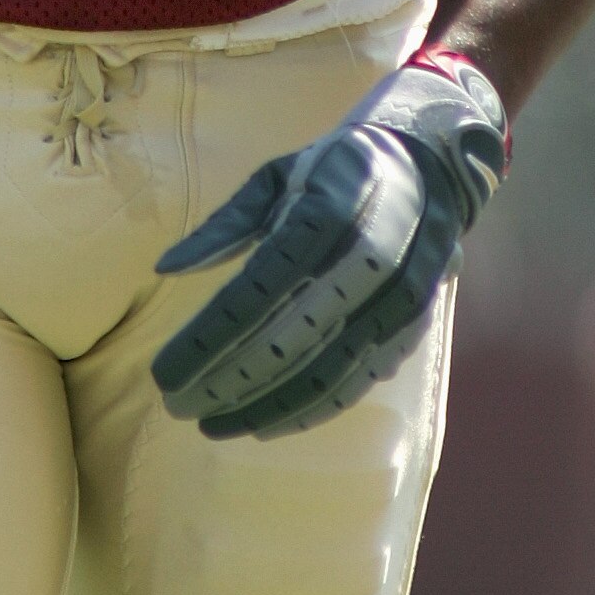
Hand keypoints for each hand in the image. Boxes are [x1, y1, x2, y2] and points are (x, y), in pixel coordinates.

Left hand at [151, 50, 508, 438]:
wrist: (429, 169)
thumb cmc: (333, 173)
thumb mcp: (276, 178)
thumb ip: (224, 225)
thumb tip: (166, 268)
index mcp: (326, 210)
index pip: (258, 288)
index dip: (211, 337)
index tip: (165, 372)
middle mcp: (369, 256)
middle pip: (291, 337)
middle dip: (230, 380)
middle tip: (178, 406)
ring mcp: (398, 296)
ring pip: (327, 370)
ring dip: (267, 405)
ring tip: (214, 425)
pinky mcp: (413, 325)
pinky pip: (358, 380)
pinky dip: (311, 409)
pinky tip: (267, 423)